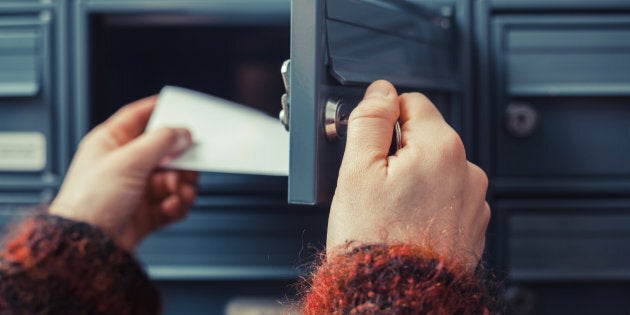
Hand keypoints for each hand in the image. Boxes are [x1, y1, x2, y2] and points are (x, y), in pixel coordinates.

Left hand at [50, 96, 198, 251]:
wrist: (87, 246)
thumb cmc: (90, 202)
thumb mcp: (129, 161)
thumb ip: (161, 142)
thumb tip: (182, 133)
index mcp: (110, 144)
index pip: (137, 118)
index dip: (158, 109)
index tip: (180, 106)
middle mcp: (123, 165)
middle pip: (162, 152)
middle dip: (180, 159)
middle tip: (192, 161)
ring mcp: (134, 190)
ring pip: (171, 179)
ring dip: (183, 184)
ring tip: (184, 189)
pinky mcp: (144, 214)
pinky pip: (171, 203)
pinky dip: (179, 204)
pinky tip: (177, 204)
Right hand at [327, 80, 489, 266]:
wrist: (396, 296)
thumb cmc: (375, 241)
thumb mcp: (357, 171)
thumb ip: (370, 120)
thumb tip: (380, 91)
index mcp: (442, 148)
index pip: (412, 102)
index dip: (383, 120)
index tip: (370, 146)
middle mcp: (468, 170)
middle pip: (425, 137)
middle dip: (398, 152)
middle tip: (374, 186)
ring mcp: (474, 201)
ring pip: (435, 169)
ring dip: (413, 179)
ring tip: (390, 209)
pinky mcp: (472, 225)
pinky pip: (447, 198)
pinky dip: (427, 203)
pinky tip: (407, 222)